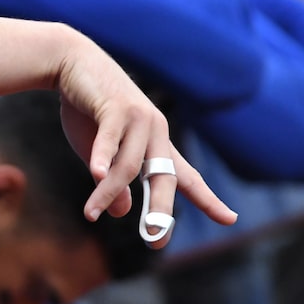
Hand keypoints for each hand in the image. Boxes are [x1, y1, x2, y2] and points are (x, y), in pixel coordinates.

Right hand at [53, 28, 236, 246]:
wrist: (72, 62)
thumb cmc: (85, 108)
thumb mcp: (98, 152)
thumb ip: (112, 181)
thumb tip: (122, 213)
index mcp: (156, 144)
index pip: (185, 176)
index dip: (207, 199)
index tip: (230, 219)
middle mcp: (156, 133)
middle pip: (164, 178)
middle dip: (160, 211)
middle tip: (155, 241)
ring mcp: (139, 119)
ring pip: (128, 166)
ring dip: (106, 192)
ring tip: (89, 215)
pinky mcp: (116, 108)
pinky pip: (110, 140)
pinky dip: (101, 159)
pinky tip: (94, 175)